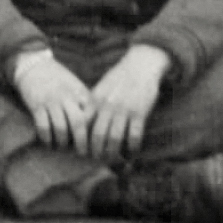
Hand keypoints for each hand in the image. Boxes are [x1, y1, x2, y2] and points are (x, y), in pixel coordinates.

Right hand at [13, 49, 96, 149]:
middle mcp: (67, 96)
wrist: (34, 65)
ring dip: (62, 141)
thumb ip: (84, 102)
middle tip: (82, 152)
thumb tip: (94, 126)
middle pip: (78, 123)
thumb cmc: (58, 79)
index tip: (95, 141)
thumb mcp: (76, 86)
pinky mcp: (36, 105)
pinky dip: (46, 138)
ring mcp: (51, 100)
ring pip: (61, 128)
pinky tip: (48, 141)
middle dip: (81, 142)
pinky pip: (43, 127)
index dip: (94, 129)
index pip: (92, 113)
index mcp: (80, 91)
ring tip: (62, 146)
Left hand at [82, 46, 170, 161]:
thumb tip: (83, 122)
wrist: (141, 64)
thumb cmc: (120, 76)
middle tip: (96, 159)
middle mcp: (108, 105)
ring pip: (115, 138)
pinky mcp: (140, 112)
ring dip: (113, 152)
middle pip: (98, 135)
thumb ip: (92, 103)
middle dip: (96, 151)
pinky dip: (132, 147)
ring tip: (112, 159)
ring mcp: (124, 109)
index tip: (81, 150)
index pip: (84, 124)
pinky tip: (131, 151)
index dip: (81, 140)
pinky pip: (134, 136)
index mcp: (96, 99)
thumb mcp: (102, 87)